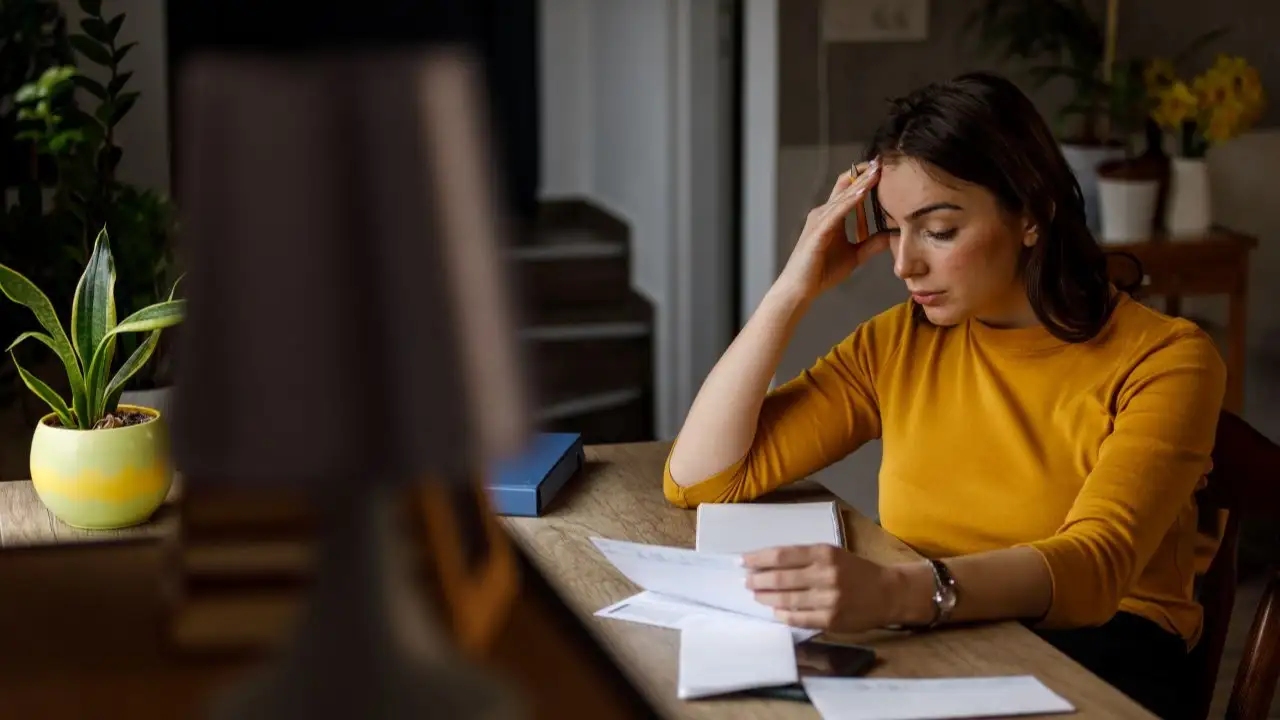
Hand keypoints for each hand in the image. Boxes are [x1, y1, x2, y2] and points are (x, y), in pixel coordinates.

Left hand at [743, 543, 898, 632]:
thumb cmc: (854, 570)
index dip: (758, 559)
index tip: (742, 562)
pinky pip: (799, 618)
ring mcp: (828, 599)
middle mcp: (825, 574)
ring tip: (756, 596)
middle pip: (780, 578)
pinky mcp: (831, 619)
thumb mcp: (832, 554)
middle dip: (758, 580)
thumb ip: (803, 558)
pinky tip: (775, 612)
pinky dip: (783, 615)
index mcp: (823, 553)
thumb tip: (767, 564)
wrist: (887, 592)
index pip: (782, 555)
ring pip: (787, 599)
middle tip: (746, 582)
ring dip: (767, 598)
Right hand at [775, 160, 888, 302]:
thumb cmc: (821, 272)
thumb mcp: (854, 256)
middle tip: (883, 160)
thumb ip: (871, 244)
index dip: (864, 177)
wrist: (800, 289)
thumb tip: (891, 236)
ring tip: (877, 171)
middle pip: (846, 186)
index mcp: (832, 217)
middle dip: (865, 173)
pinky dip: (851, 201)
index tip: (882, 168)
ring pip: (843, 196)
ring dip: (861, 183)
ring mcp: (819, 220)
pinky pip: (837, 212)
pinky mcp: (818, 231)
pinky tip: (863, 192)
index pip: (849, 189)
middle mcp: (823, 214)